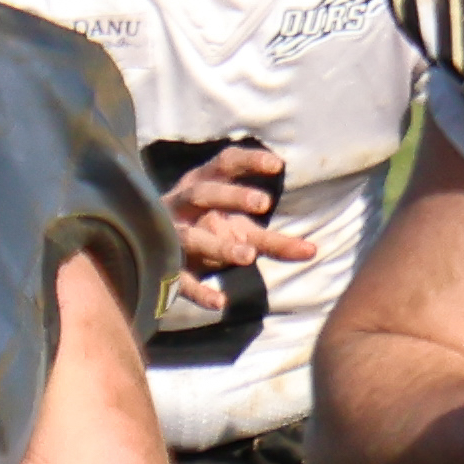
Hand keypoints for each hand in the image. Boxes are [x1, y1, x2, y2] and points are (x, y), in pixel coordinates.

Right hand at [163, 140, 290, 319]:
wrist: (151, 248)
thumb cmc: (208, 230)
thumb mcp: (239, 229)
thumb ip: (274, 241)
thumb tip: (313, 251)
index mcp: (203, 184)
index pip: (225, 163)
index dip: (249, 161)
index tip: (278, 165)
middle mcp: (183, 204)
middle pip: (204, 193)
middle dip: (232, 196)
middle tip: (263, 203)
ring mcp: (171, 235)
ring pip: (190, 237)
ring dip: (218, 244)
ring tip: (248, 256)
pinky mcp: (164, 265)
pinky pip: (179, 278)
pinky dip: (198, 291)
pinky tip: (220, 302)